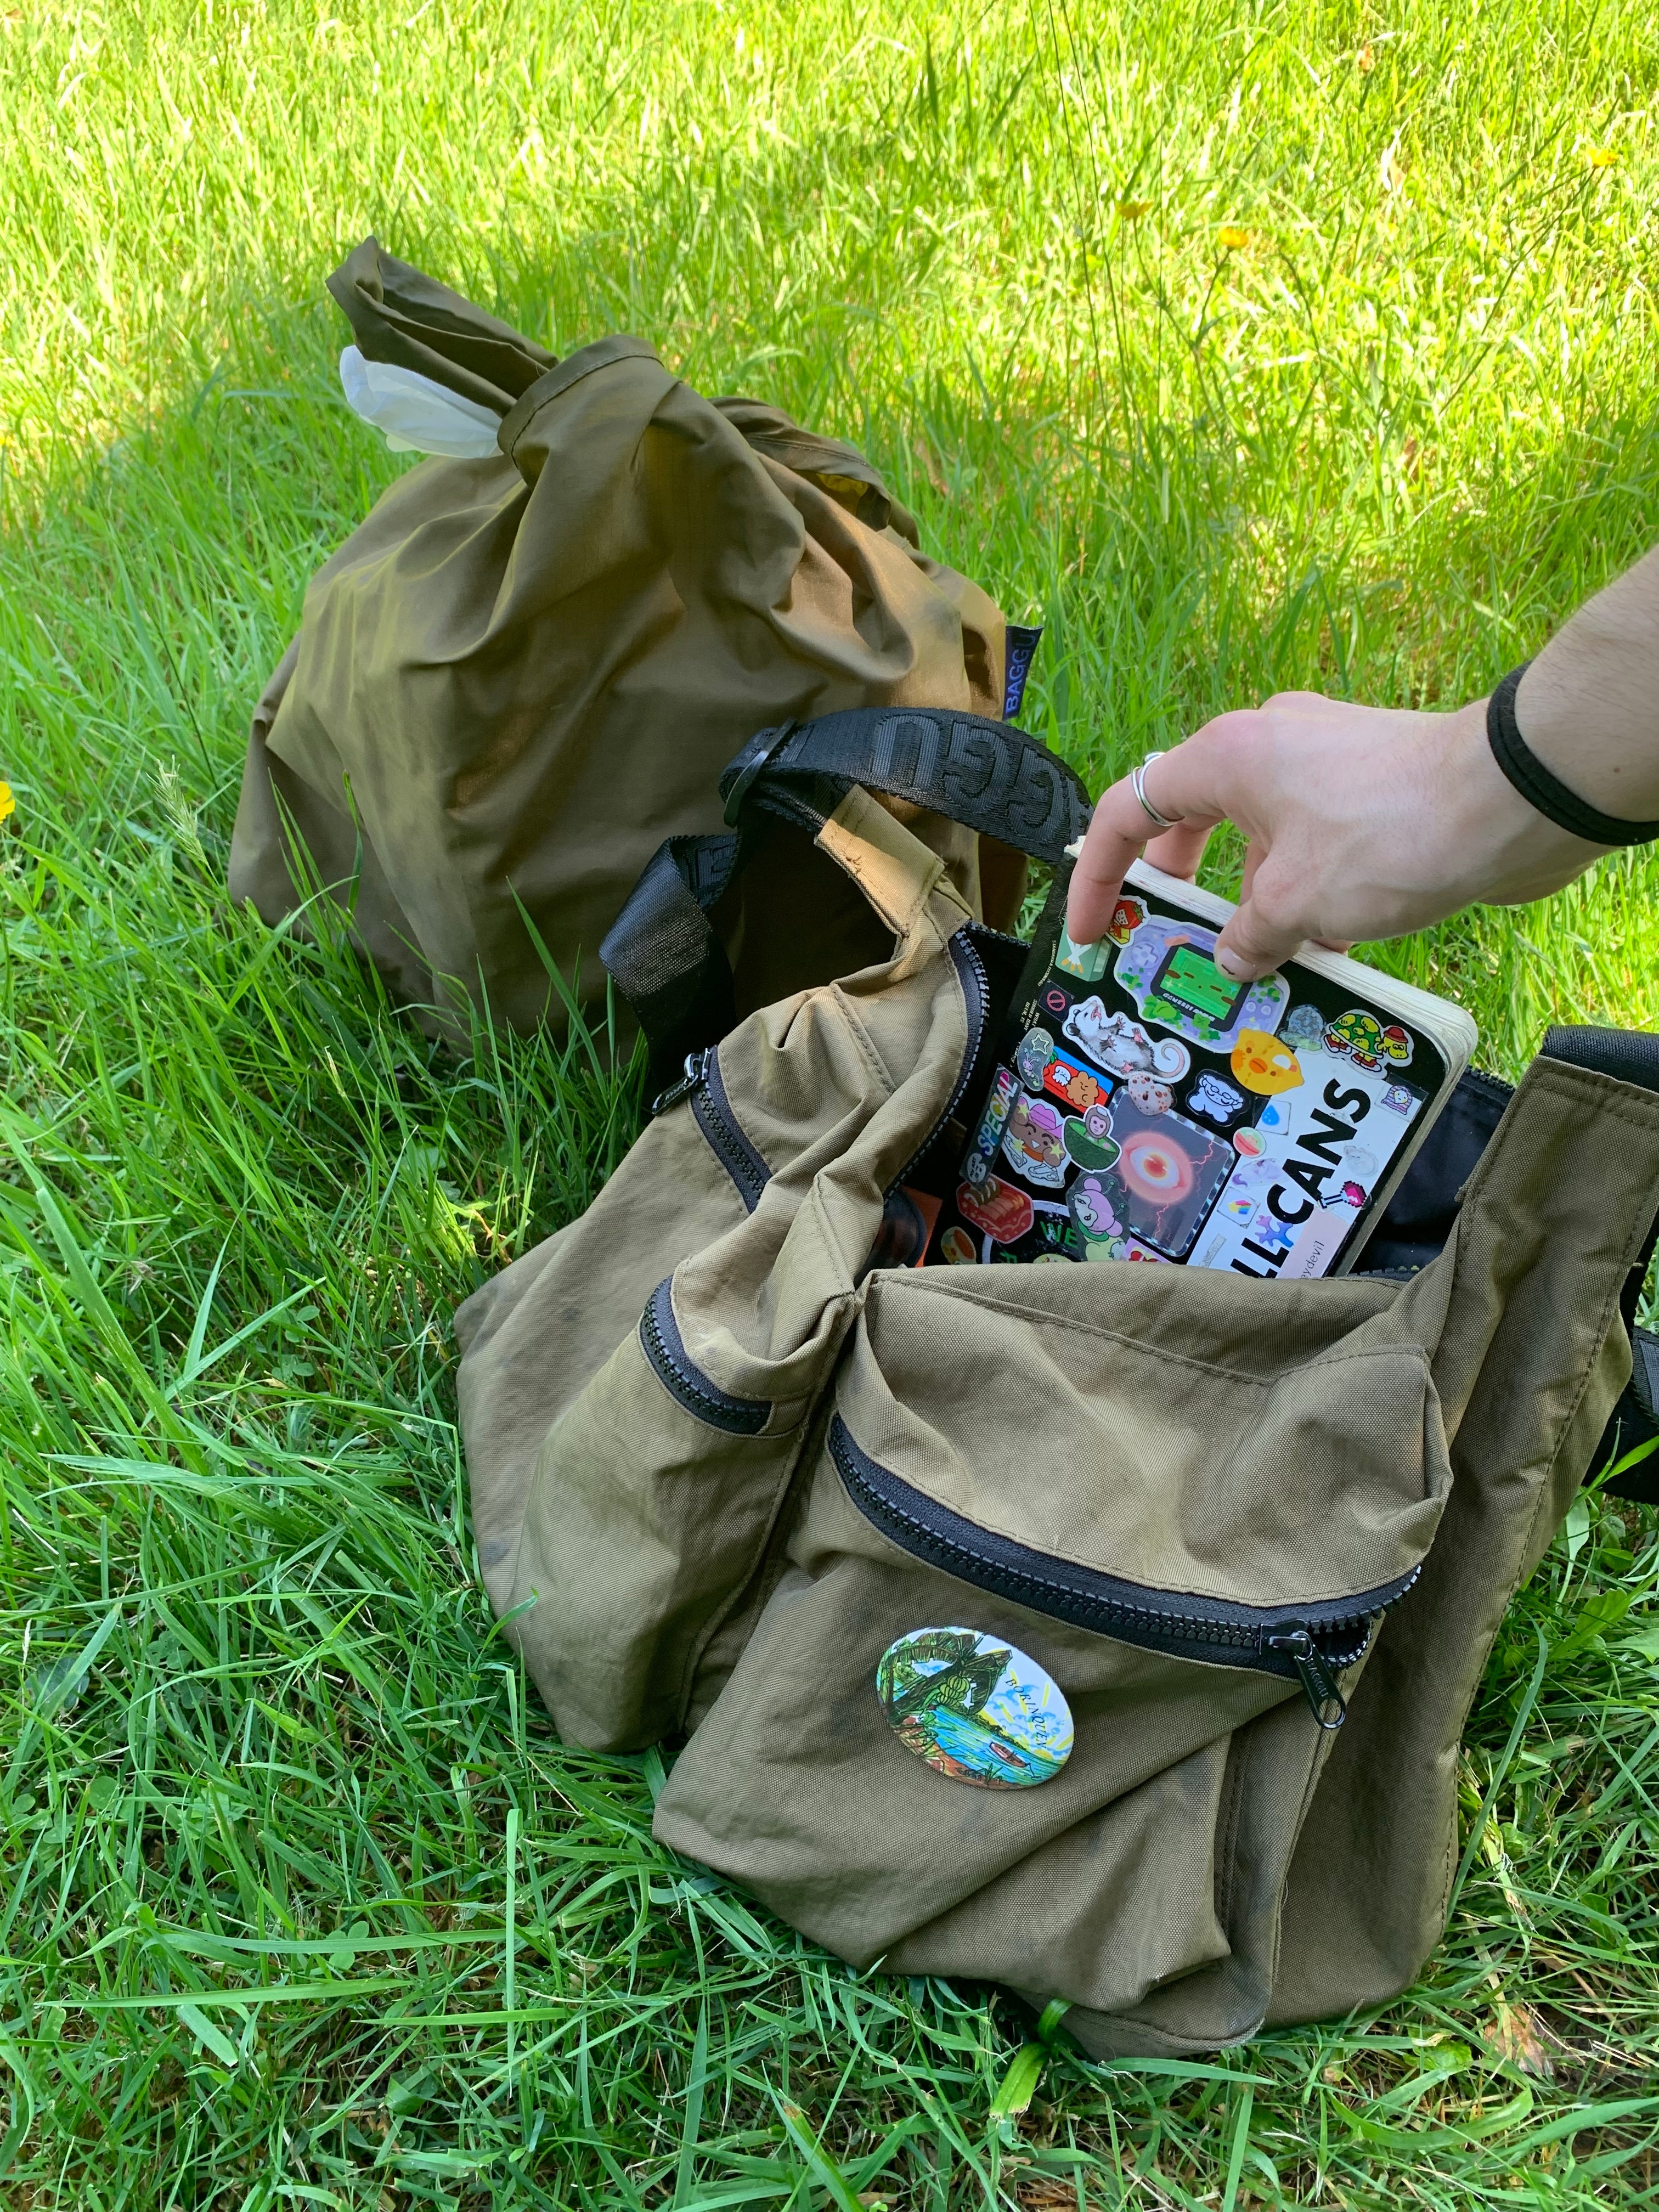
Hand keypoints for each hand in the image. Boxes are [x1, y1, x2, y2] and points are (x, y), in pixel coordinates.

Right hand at [1066, 691, 1608, 978]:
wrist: (1515, 796)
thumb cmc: (1388, 834)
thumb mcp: (1295, 904)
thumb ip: (1247, 938)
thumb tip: (1236, 956)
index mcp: (1227, 758)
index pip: (1128, 812)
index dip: (1099, 878)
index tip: (1092, 932)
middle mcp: (1268, 747)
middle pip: (1192, 821)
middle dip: (1179, 891)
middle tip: (1167, 947)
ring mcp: (1324, 760)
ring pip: (1262, 839)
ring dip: (1255, 903)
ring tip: (1259, 969)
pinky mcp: (1373, 782)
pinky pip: (1315, 842)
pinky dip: (1307, 893)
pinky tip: (1327, 951)